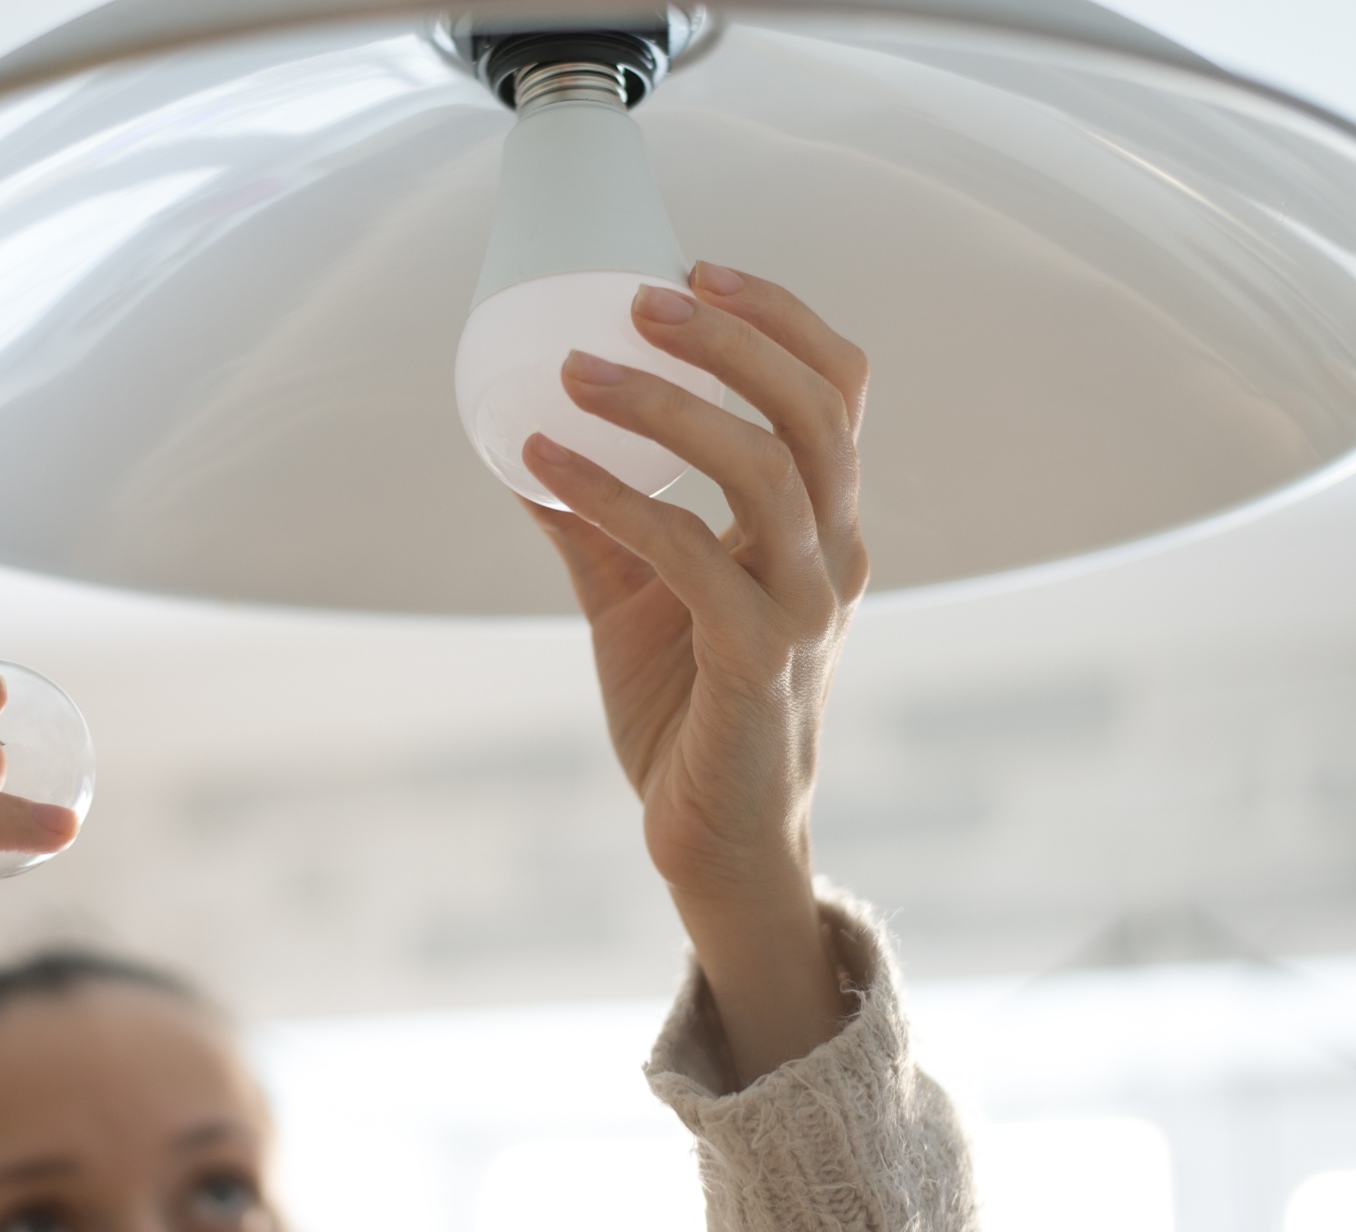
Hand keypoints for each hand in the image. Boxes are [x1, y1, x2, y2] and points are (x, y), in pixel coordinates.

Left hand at [523, 262, 868, 1083]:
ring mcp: (807, 609)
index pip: (836, 391)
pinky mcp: (759, 662)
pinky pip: (692, 553)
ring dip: (665, 405)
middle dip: (733, 337)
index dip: (778, 318)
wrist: (717, 839)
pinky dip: (614, 496)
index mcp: (822, 528)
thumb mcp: (639, 594)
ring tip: (578, 367)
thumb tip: (520, 438)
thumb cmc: (688, 709)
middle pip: (816, 410)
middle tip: (641, 297)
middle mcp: (834, 556)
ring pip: (767, 468)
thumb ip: (599, 519)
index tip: (694, 268)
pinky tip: (544, 464)